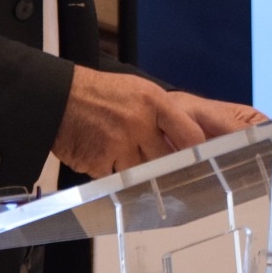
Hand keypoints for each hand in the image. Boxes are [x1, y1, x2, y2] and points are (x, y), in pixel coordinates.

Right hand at [52, 67, 267, 177]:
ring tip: (133, 162)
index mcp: (155, 102)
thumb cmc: (104, 94)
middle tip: (177, 177)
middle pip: (169, 159)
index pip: (190, 134)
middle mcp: (141, 122)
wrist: (61, 98)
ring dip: (143, 173)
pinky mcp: (102, 162)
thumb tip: (192, 140)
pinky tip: (109, 162)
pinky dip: (118, 177)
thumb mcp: (141, 92)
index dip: (201, 153)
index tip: (211, 165)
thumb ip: (166, 115)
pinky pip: (120, 180)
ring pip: (146, 173)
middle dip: (170, 168)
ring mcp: (121, 143)